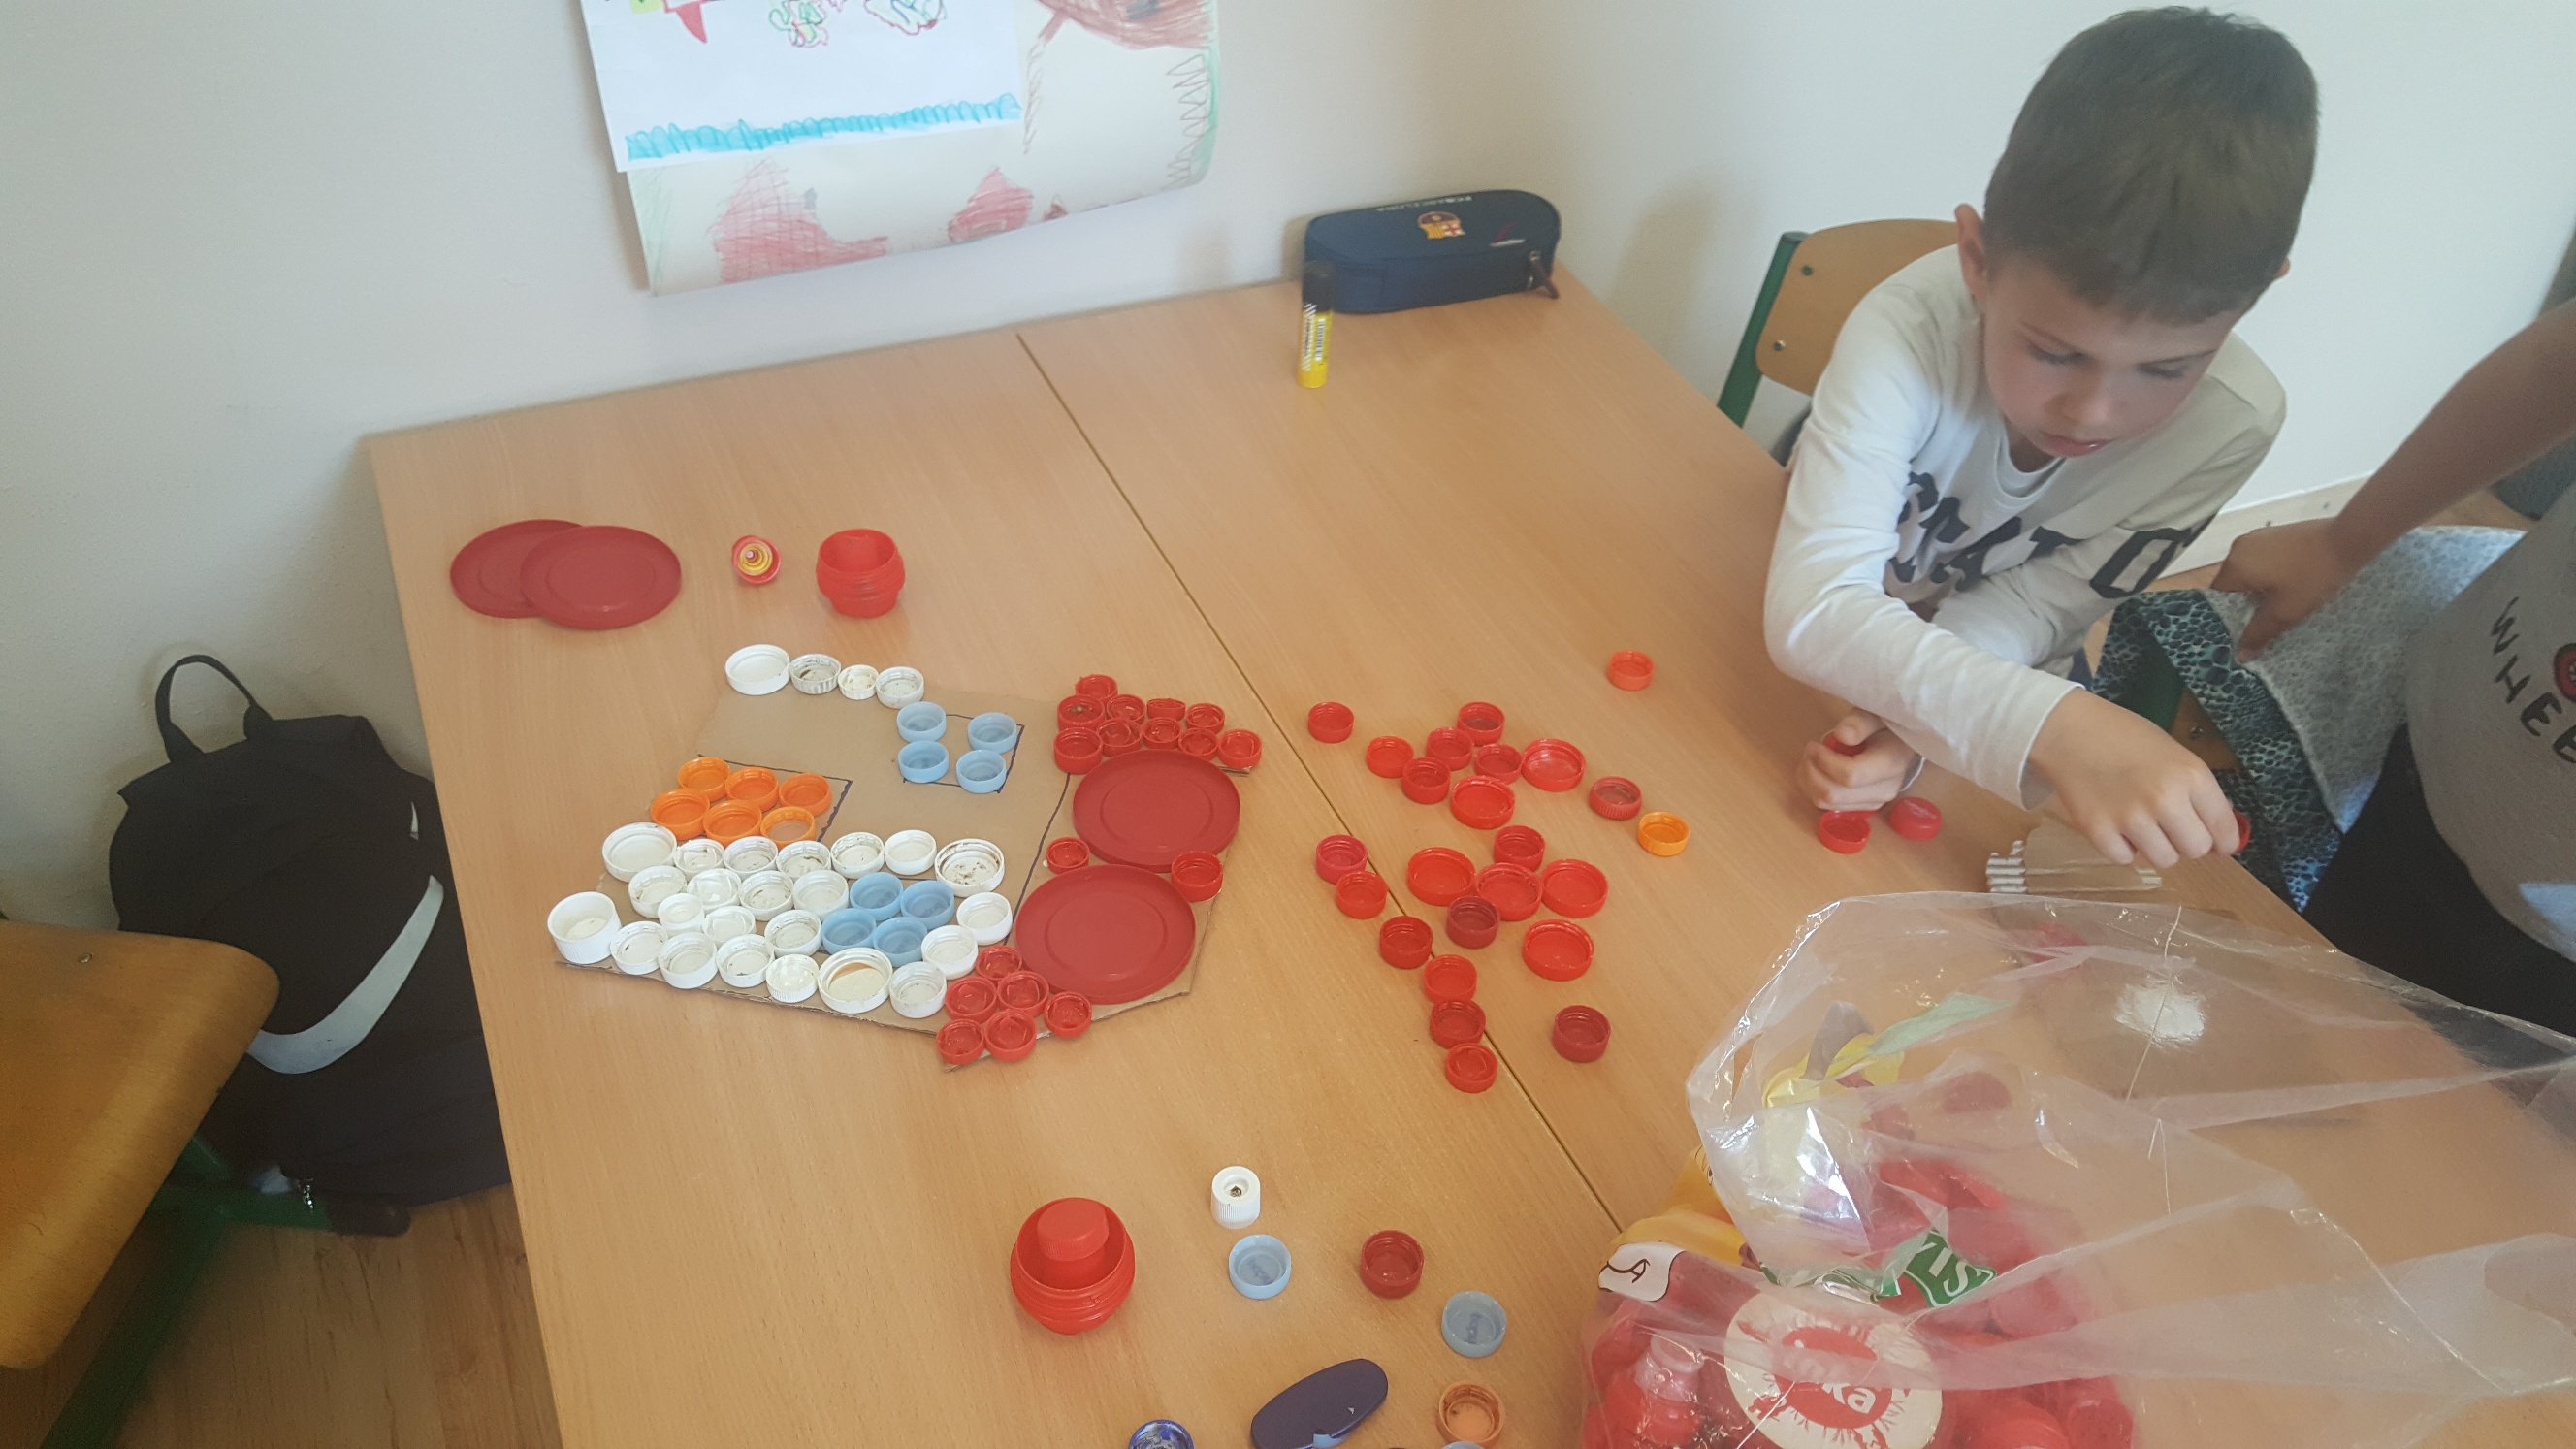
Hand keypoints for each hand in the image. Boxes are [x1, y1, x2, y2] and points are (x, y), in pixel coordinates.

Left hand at [1799, 709, 1919, 810]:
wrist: (1900, 744)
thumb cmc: (1886, 726)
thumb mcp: (1874, 715)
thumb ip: (1860, 722)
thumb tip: (1843, 735)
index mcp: (1891, 764)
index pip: (1850, 775)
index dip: (1824, 761)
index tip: (1813, 745)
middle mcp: (1884, 790)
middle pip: (1834, 793)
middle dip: (1811, 772)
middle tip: (1809, 750)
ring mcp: (1874, 802)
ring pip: (1827, 803)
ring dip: (1809, 781)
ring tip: (1811, 759)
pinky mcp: (1863, 807)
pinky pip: (1829, 806)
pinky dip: (1815, 789)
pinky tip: (1817, 771)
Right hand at [2028, 691, 2240, 865]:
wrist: (2069, 730)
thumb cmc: (2123, 736)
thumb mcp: (2173, 752)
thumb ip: (2197, 789)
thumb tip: (2219, 824)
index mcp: (2191, 775)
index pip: (2224, 828)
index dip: (2224, 840)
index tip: (2220, 844)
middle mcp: (2165, 800)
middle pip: (2196, 849)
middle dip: (2188, 842)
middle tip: (2172, 828)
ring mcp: (2130, 818)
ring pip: (2163, 860)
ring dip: (2156, 847)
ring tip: (2141, 825)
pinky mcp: (2099, 831)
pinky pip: (2125, 860)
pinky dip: (2123, 848)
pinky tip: (2116, 825)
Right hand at [2211, 517, 2370, 658]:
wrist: (2348, 541)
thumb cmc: (2313, 576)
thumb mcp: (2285, 611)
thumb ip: (2259, 633)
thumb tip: (2240, 654)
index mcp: (2235, 565)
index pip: (2217, 597)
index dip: (2230, 616)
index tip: (2247, 629)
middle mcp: (2239, 547)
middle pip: (2234, 584)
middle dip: (2248, 602)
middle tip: (2269, 619)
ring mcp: (2258, 537)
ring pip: (2250, 572)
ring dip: (2261, 588)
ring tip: (2284, 601)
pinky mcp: (2275, 533)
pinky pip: (2263, 559)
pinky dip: (2271, 573)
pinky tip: (2292, 582)